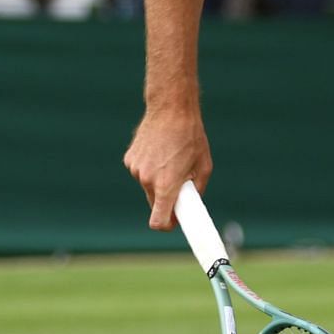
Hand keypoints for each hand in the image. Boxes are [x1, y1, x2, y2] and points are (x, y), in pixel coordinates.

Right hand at [124, 108, 210, 230]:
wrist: (171, 109)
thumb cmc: (191, 137)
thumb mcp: (204, 166)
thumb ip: (196, 190)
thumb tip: (191, 204)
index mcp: (166, 185)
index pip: (158, 221)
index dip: (167, 225)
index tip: (175, 221)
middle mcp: (147, 180)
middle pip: (155, 204)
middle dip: (166, 200)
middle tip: (180, 186)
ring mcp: (136, 169)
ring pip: (148, 187)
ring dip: (158, 181)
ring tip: (171, 160)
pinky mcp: (129, 159)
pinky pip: (141, 172)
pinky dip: (150, 168)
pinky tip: (159, 151)